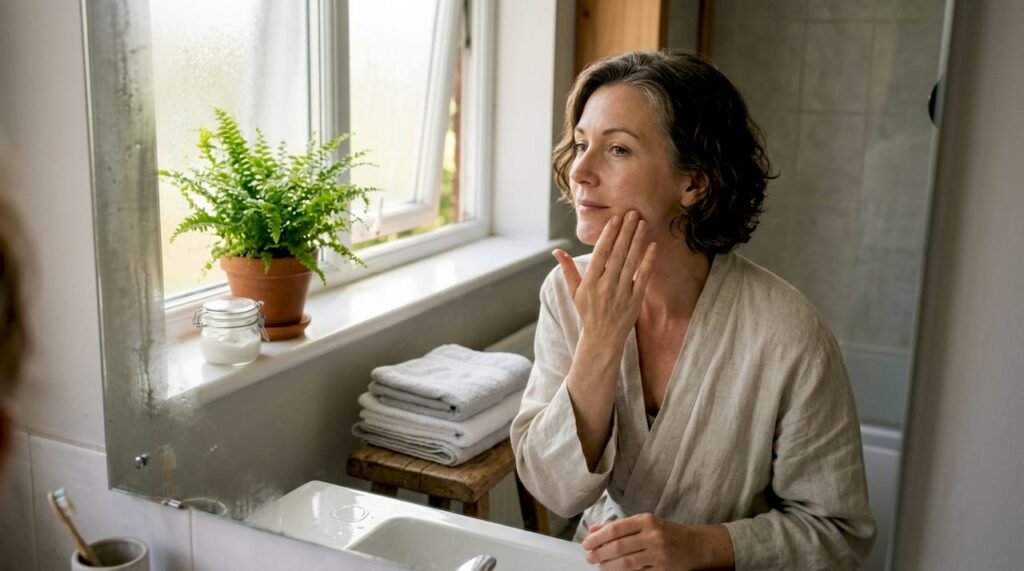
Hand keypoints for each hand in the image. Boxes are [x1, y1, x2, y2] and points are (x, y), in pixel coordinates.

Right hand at [553, 210, 656, 344]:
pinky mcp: (635, 300)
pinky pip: (643, 276)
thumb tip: (556, 251)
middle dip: (626, 231)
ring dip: (638, 240)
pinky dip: (648, 261)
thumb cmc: (587, 312)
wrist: (602, 338)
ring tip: (643, 223)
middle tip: (633, 213)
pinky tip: (652, 246)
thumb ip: (568, 269)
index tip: (616, 219)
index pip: (601, 253)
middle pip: (618, 253)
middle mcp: (606, 286)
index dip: (609, 234)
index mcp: (590, 282)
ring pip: (631, 261)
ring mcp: (621, 293)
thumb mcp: (574, 292)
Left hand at [581, 513, 721, 570]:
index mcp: (646, 521)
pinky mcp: (662, 570)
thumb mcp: (644, 523)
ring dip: (608, 566)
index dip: (598, 538)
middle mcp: (653, 536)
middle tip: (589, 557)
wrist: (694, 545)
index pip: (616, 529)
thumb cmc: (665, 531)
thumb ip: (619, 526)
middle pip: (619, 547)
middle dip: (599, 553)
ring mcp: (658, 554)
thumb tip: (593, 531)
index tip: (586, 543)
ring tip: (599, 565)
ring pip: (626, 563)